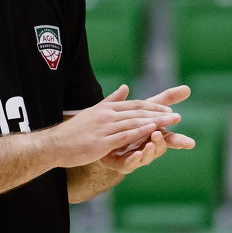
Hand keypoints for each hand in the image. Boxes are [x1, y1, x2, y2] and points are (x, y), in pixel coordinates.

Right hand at [44, 85, 184, 168]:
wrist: (54, 145)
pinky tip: (151, 133)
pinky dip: (139, 133)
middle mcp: (106, 115)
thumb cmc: (73, 132)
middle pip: (137, 112)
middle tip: (177, 116)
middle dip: (159, 114)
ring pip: (133, 123)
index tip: (168, 110)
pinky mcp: (101, 142)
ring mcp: (104, 128)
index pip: (133, 105)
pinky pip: (124, 136)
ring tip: (170, 123)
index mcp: (105, 109)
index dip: (152, 108)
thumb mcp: (93, 113)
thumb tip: (124, 87)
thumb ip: (110, 100)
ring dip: (154, 122)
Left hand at [99, 85, 195, 172]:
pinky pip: (130, 164)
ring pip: (147, 156)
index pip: (171, 139)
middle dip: (162, 143)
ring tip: (150, 143)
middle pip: (161, 148)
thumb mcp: (147, 107)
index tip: (191, 143)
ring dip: (149, 150)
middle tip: (161, 135)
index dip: (181, 141)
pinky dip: (134, 159)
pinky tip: (137, 153)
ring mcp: (136, 157)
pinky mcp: (122, 163)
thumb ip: (165, 99)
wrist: (104, 135)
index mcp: (155, 135)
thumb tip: (188, 88)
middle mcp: (148, 147)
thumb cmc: (130, 121)